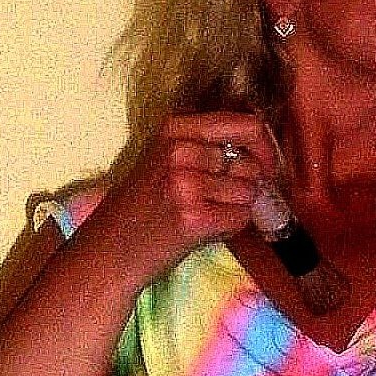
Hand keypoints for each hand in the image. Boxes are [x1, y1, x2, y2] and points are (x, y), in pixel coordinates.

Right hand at [106, 112, 280, 276]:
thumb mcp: (164, 156)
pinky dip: (229, 228)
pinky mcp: (193, 218)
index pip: (247, 125)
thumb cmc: (143, 205)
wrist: (109, 250)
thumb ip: (207, 143)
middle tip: (215, 200)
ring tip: (204, 214)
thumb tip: (264, 141)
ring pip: (249, 192)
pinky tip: (202, 229)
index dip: (266, 147)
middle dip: (245, 185)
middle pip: (251, 164)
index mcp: (175, 129)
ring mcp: (185, 184)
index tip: (266, 164)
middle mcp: (179, 151)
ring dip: (236, 208)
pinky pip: (241, 218)